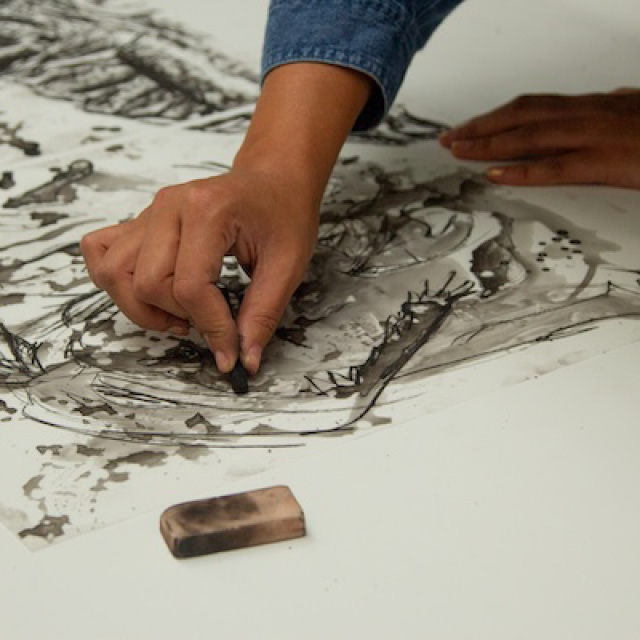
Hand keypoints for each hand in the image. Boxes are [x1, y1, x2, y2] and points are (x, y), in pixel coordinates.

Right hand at [81, 168, 318, 374]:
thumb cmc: (283, 214)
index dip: (211, 327)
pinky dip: (116, 280)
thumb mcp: (287, 266)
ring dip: (142, 307)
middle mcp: (170, 206)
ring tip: (181, 314)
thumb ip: (263, 314)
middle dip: (180, 317)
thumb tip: (244, 359)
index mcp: (208, 210)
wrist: (272, 180)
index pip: (190, 287)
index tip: (230, 350)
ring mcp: (150, 211)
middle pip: (147, 283)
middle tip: (212, 325)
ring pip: (114, 272)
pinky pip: (101, 251)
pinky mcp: (142, 221)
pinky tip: (151, 292)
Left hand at [440, 89, 639, 188]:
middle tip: (447, 140)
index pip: (531, 108)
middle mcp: (587, 115)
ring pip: (530, 137)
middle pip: (520, 117)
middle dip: (479, 128)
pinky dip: (521, 171)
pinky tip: (494, 176)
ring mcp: (595, 136)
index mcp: (592, 106)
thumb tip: (609, 95)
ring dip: (488, 145)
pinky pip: (556, 166)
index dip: (494, 117)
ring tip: (458, 152)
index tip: (467, 127)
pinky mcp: (606, 162)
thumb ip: (622, 103)